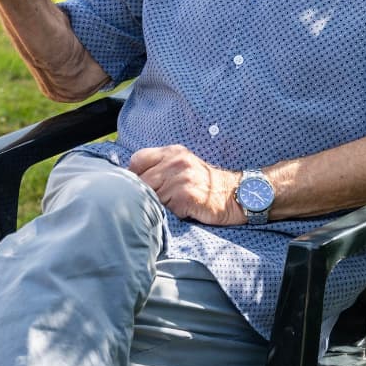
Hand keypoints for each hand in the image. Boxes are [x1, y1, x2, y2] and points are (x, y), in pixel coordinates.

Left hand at [127, 144, 242, 225]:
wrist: (234, 195)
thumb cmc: (204, 183)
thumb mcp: (182, 165)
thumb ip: (160, 166)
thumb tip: (130, 178)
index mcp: (172, 152)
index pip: (137, 160)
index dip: (134, 175)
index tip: (139, 186)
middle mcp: (176, 162)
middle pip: (142, 181)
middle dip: (145, 194)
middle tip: (155, 201)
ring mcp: (181, 179)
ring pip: (152, 196)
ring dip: (159, 205)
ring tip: (173, 205)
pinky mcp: (186, 196)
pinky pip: (167, 209)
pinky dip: (172, 213)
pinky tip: (184, 210)